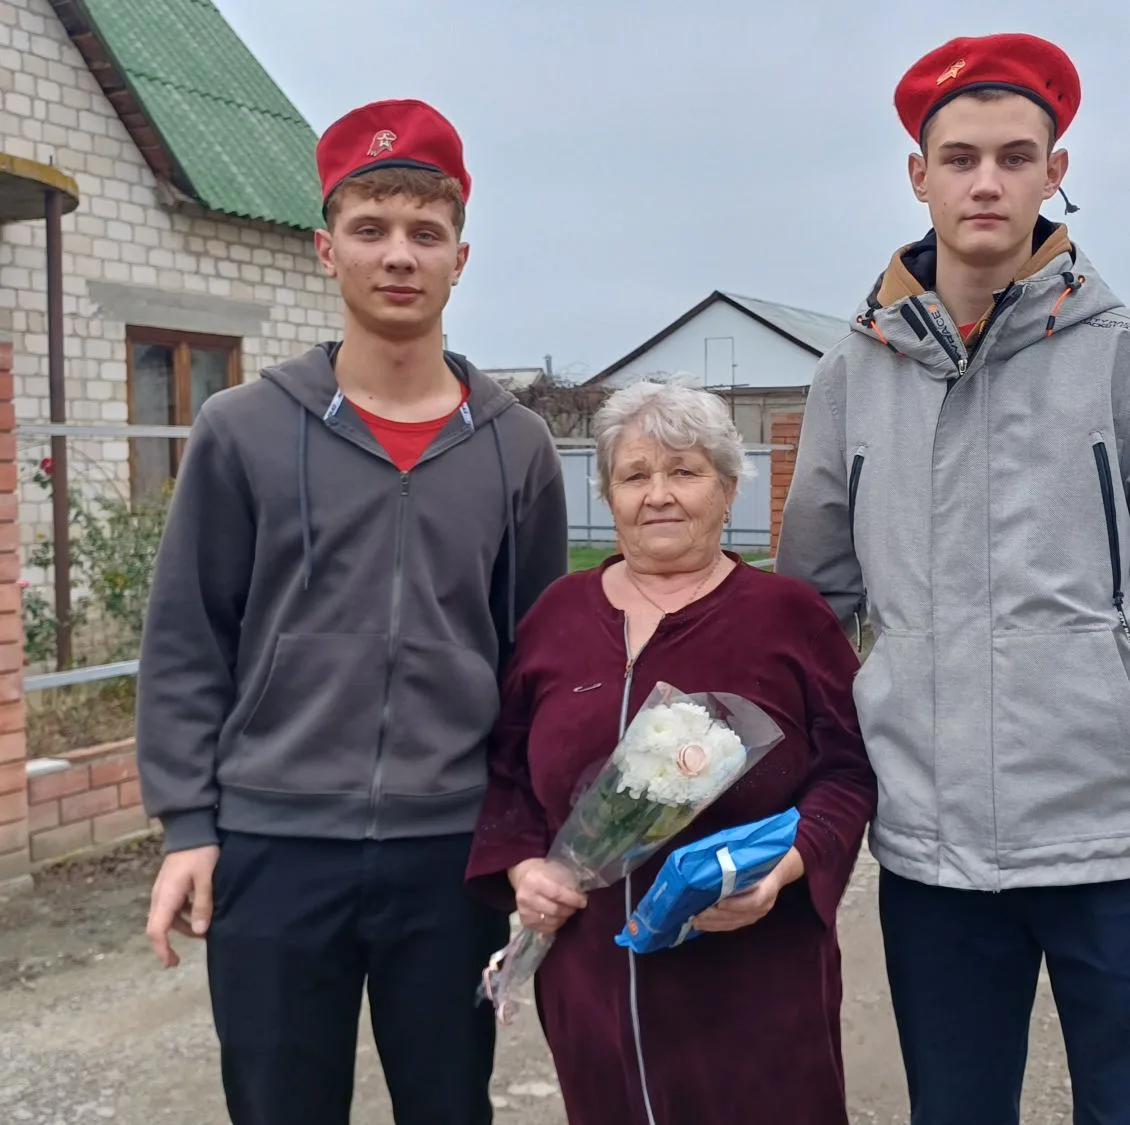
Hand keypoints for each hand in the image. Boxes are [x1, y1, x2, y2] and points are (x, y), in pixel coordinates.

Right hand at [146, 845, 219, 967]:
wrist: (192, 828)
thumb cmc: (200, 853)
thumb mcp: (206, 879)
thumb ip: (203, 905)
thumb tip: (200, 932)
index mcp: (165, 897)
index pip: (156, 930)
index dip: (162, 950)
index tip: (171, 964)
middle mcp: (160, 896)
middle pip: (160, 926)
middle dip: (170, 943)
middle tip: (183, 957)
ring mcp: (164, 889)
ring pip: (168, 917)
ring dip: (183, 927)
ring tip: (204, 931)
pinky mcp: (171, 884)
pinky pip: (174, 906)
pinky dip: (185, 914)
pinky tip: (201, 913)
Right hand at [509, 858, 587, 933]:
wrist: (521, 877)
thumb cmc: (542, 871)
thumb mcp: (553, 868)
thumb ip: (566, 881)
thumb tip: (581, 895)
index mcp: (534, 880)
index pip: (557, 893)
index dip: (573, 899)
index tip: (583, 901)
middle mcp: (527, 897)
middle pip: (555, 910)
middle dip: (570, 909)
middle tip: (577, 906)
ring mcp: (524, 912)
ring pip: (552, 921)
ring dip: (564, 917)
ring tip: (568, 910)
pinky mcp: (525, 922)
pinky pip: (547, 928)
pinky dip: (557, 923)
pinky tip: (559, 916)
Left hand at [692, 846, 804, 933]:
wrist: (779, 869)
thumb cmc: (764, 859)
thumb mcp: (756, 858)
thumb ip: (740, 864)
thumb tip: (715, 863)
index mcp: (768, 888)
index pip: (754, 901)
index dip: (737, 904)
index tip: (719, 903)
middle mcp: (764, 906)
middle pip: (739, 916)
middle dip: (716, 916)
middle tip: (697, 913)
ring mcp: (757, 914)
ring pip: (734, 923)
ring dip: (713, 924)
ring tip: (695, 920)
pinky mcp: (749, 918)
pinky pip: (732, 925)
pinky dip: (716, 926)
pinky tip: (702, 924)